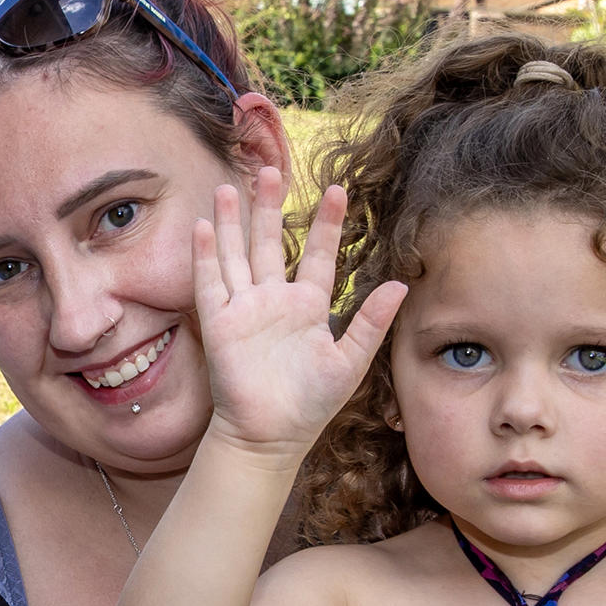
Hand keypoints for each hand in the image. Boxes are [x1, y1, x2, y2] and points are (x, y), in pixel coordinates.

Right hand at [191, 170, 400, 458]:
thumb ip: (371, 323)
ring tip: (232, 186)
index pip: (317, 255)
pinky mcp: (218, 324)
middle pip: (269, 243)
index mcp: (307, 307)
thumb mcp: (350, 362)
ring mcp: (244, 310)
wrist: (268, 436)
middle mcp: (273, 301)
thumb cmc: (310, 405)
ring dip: (233, 222)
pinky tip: (205, 226)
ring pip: (236, 254)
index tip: (336, 191)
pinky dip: (206, 255)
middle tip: (272, 169)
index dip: (325, 224)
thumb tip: (400, 285)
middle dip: (270, 207)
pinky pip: (210, 283)